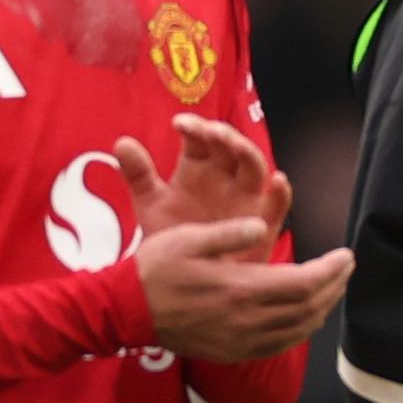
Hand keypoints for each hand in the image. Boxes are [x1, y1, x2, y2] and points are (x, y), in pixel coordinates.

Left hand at [117, 114, 289, 239]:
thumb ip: (138, 175)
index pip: (200, 139)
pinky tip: (278, 181)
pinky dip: (281, 193)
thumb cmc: (173, 238)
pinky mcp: (262, 222)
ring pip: (255, 167)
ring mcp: (246, 198)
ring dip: (247, 152)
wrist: (184, 278)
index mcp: (198, 168)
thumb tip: (122, 143)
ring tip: (234, 144)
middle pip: (231, 146)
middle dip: (223, 135)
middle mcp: (225, 178)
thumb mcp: (150, 205)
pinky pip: (277, 205)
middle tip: (209, 132)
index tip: (180, 124)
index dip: (194, 127)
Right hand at [134, 215, 351, 360]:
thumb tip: (263, 225)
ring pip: (300, 330)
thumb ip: (229, 232)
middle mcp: (247, 320)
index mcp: (240, 288)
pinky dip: (301, 329)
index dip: (332, 271)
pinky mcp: (234, 352)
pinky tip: (304, 315)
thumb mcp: (186, 239)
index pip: (305, 283)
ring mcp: (242, 341)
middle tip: (345, 268)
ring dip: (323, 309)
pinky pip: (280, 345)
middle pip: (310, 308)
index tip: (347, 256)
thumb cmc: (153, 271)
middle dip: (335, 287)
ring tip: (332, 288)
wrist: (124, 313)